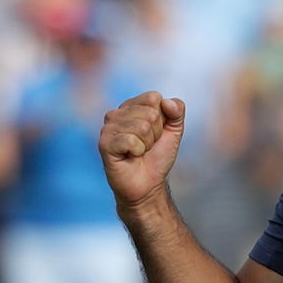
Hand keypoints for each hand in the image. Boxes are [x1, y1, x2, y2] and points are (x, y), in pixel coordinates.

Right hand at [98, 91, 184, 208]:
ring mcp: (108, 128)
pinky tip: (130, 157)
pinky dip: (137, 152)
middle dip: (155, 134)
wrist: (148, 185)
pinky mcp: (104, 143)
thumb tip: (166, 102)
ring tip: (138, 152)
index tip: (155, 134)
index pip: (153, 98)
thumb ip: (177, 111)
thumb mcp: (174, 131)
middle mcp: (117, 113)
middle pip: (150, 113)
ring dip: (146, 144)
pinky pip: (131, 140)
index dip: (161, 119)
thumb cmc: (157, 157)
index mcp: (131, 106)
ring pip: (142, 127)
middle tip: (146, 146)